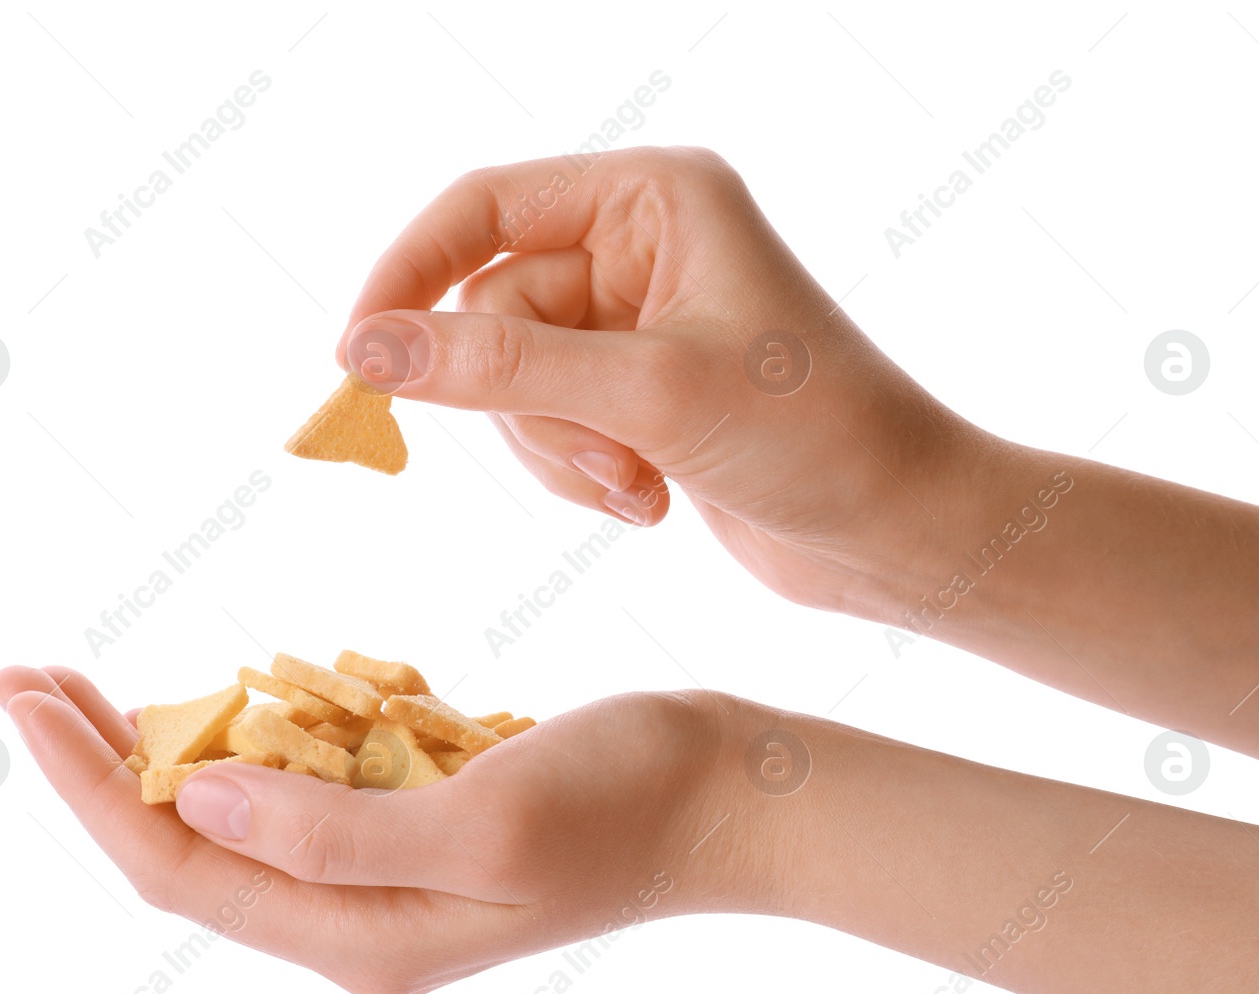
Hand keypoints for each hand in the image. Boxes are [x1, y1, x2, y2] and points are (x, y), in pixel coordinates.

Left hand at [0, 665, 758, 993]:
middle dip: (97, 764)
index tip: (23, 695)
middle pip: (186, 847)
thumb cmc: (627, 801)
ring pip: (235, 818)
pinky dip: (250, 736)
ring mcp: (388, 876)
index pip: (177, 867)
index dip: (88, 785)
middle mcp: (358, 919)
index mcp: (361, 933)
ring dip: (161, 746)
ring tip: (91, 683)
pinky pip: (302, 789)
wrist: (730, 795)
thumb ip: (332, 829)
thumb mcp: (480, 819)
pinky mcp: (417, 825)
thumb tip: (193, 796)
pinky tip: (225, 690)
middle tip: (25, 675)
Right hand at [335, 146, 985, 615]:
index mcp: (653, 197)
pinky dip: (582, 474)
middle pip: (493, 311)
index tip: (356, 358)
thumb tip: (366, 353)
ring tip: (639, 486)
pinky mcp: (638, 392)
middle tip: (600, 459)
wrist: (902, 532)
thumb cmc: (816, 437)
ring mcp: (637, 322)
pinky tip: (653, 501)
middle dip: (531, 406)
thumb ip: (500, 368)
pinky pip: (550, 426)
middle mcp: (640, 245)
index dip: (408, 277)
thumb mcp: (648, 394)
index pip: (483, 208)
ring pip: (514, 383)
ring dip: (560, 452)